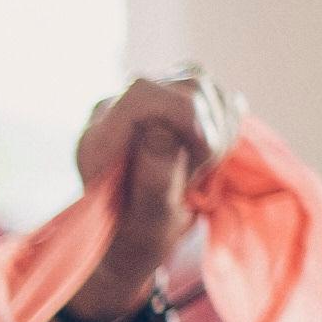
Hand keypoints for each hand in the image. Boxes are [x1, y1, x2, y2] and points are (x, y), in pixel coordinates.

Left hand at [65, 68, 241, 321]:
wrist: (133, 238)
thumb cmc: (136, 238)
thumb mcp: (148, 223)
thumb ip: (153, 179)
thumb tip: (159, 128)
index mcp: (98, 139)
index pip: (144, 92)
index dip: (186, 117)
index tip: (200, 158)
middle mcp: (114, 110)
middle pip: (186, 83)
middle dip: (208, 131)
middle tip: (196, 177)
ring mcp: (141, 103)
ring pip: (204, 85)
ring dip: (218, 130)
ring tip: (197, 170)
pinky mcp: (167, 102)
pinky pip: (215, 95)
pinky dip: (224, 125)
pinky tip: (206, 155)